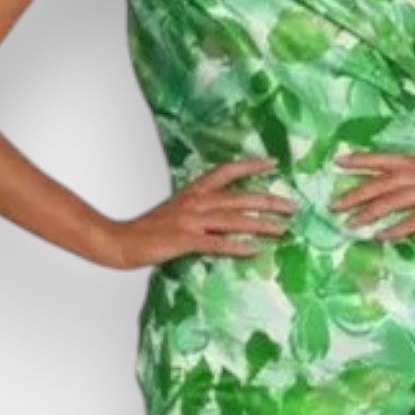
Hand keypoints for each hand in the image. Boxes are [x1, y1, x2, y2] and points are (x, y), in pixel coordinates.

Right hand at [106, 157, 299, 268]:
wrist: (121, 241)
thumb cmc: (150, 229)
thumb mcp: (178, 210)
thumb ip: (202, 208)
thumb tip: (228, 214)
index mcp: (193, 191)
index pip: (226, 171)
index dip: (250, 165)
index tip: (273, 164)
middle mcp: (195, 202)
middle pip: (239, 196)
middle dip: (268, 200)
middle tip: (293, 205)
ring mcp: (190, 221)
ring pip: (233, 219)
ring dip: (260, 224)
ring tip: (282, 228)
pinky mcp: (184, 241)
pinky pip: (215, 243)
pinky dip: (236, 246)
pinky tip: (253, 250)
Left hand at [332, 149, 414, 237]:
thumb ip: (413, 185)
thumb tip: (386, 196)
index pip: (384, 159)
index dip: (360, 160)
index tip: (337, 161)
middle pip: (382, 181)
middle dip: (355, 192)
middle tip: (333, 204)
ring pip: (394, 199)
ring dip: (369, 213)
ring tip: (350, 224)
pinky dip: (397, 228)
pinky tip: (381, 237)